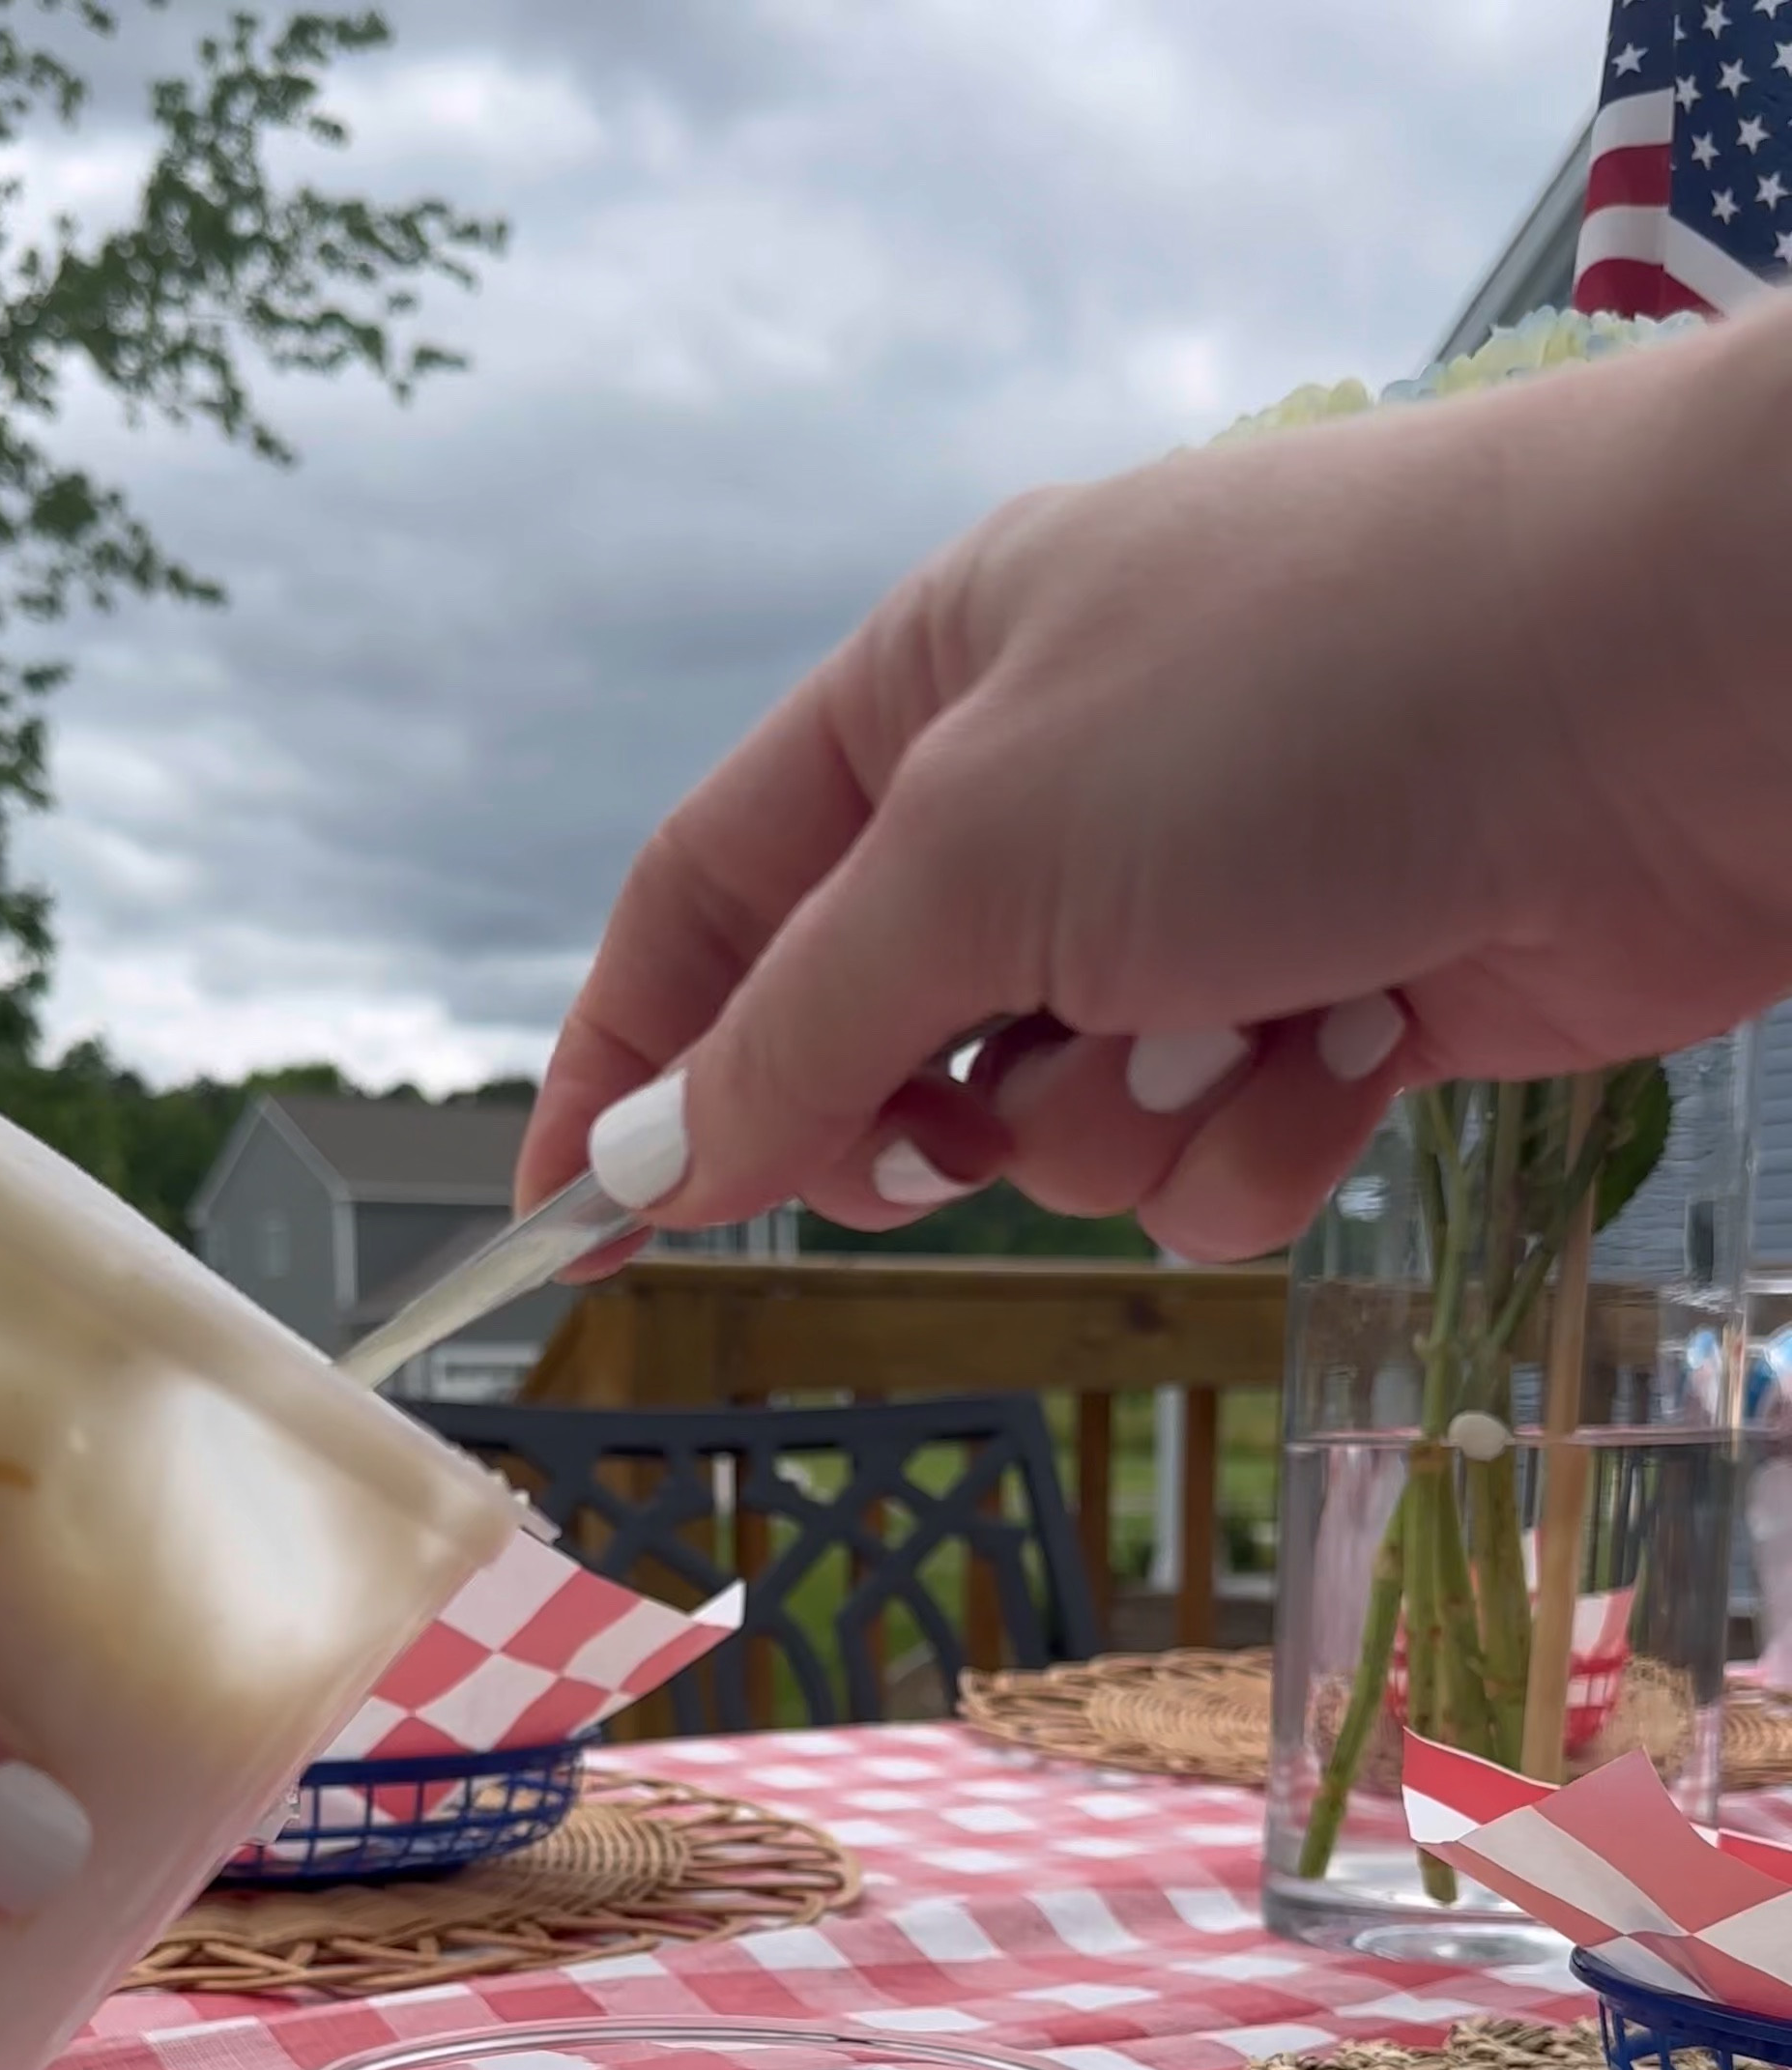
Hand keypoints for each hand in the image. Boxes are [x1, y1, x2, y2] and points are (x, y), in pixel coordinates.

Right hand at [519, 302, 1791, 1262]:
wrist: (1668, 696)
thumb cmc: (1301, 703)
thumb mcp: (984, 851)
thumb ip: (804, 1026)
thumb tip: (660, 1155)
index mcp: (933, 690)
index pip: (713, 896)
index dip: (629, 1061)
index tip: (562, 1219)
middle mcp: (1055, 800)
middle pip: (881, 1044)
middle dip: (930, 1120)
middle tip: (951, 1143)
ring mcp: (1201, 912)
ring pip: (1062, 1138)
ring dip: (1138, 1122)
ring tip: (1246, 1013)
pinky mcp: (1330, 1013)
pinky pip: (1217, 1162)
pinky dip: (1276, 1131)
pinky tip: (1365, 1031)